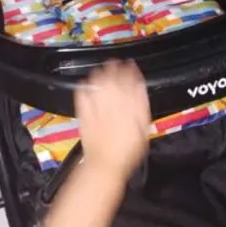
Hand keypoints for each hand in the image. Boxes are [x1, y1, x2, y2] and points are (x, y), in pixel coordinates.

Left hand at [75, 61, 150, 186]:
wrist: (105, 165)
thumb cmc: (127, 151)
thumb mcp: (143, 128)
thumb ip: (141, 105)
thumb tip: (140, 87)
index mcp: (129, 107)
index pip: (130, 82)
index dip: (130, 70)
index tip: (130, 64)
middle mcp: (112, 104)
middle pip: (112, 80)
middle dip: (114, 68)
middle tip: (114, 61)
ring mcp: (96, 109)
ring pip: (97, 85)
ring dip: (99, 74)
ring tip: (101, 68)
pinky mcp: (84, 115)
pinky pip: (83, 97)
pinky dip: (84, 88)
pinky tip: (85, 84)